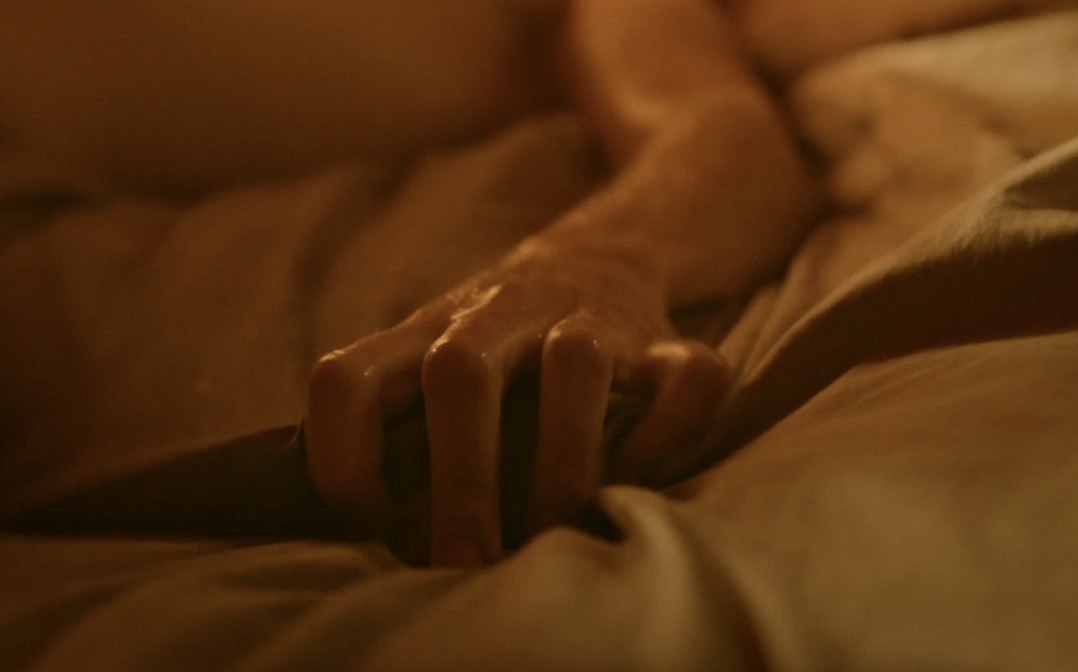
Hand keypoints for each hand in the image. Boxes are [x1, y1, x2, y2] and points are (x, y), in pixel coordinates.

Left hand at [302, 239, 729, 567]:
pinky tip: (638, 479)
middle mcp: (503, 313)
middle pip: (461, 373)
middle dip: (460, 480)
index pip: (350, 376)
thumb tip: (372, 537)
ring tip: (553, 535)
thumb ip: (391, 425)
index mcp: (430, 329)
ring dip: (561, 464)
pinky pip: (689, 378)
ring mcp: (590, 318)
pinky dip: (669, 435)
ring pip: (576, 367)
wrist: (603, 254)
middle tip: (462, 564)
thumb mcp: (428, 359)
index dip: (343, 455)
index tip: (371, 524)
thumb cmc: (501, 344)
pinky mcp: (665, 340)